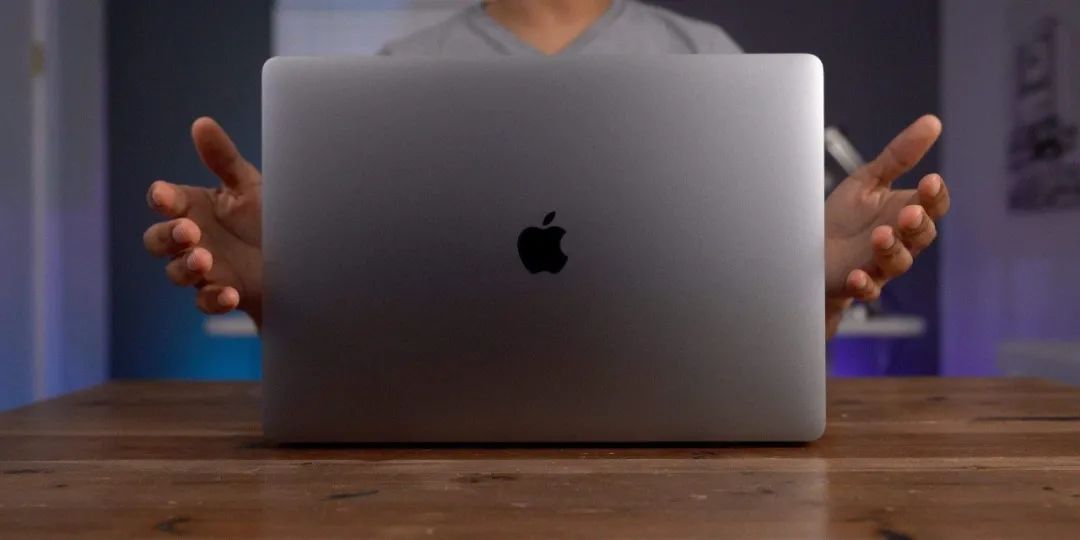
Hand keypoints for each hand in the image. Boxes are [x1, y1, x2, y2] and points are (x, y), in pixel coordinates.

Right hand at [142, 117, 263, 325]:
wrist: (299, 258)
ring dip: (186, 267)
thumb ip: (224, 159)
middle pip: (157, 240)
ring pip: (176, 272)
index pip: (165, 202)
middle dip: (167, 236)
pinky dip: (214, 299)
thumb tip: (202, 123)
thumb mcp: (249, 186)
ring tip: (205, 259)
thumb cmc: (266, 217)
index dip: (161, 200)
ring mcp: (205, 270)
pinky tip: (229, 294)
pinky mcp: (222, 294)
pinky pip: (205, 303)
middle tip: (189, 231)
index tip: (165, 197)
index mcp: (194, 206)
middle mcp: (193, 239)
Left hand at [823, 115, 949, 336]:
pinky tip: (858, 276)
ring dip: (892, 250)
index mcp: (905, 211)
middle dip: (917, 224)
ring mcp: (880, 264)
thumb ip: (899, 156)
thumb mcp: (868, 180)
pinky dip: (865, 285)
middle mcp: (900, 240)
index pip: (933, 204)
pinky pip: (867, 289)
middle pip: (922, 235)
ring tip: (881, 235)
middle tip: (909, 212)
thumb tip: (932, 122)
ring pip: (898, 262)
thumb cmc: (844, 217)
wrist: (811, 250)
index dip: (934, 195)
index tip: (929, 180)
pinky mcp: (857, 283)